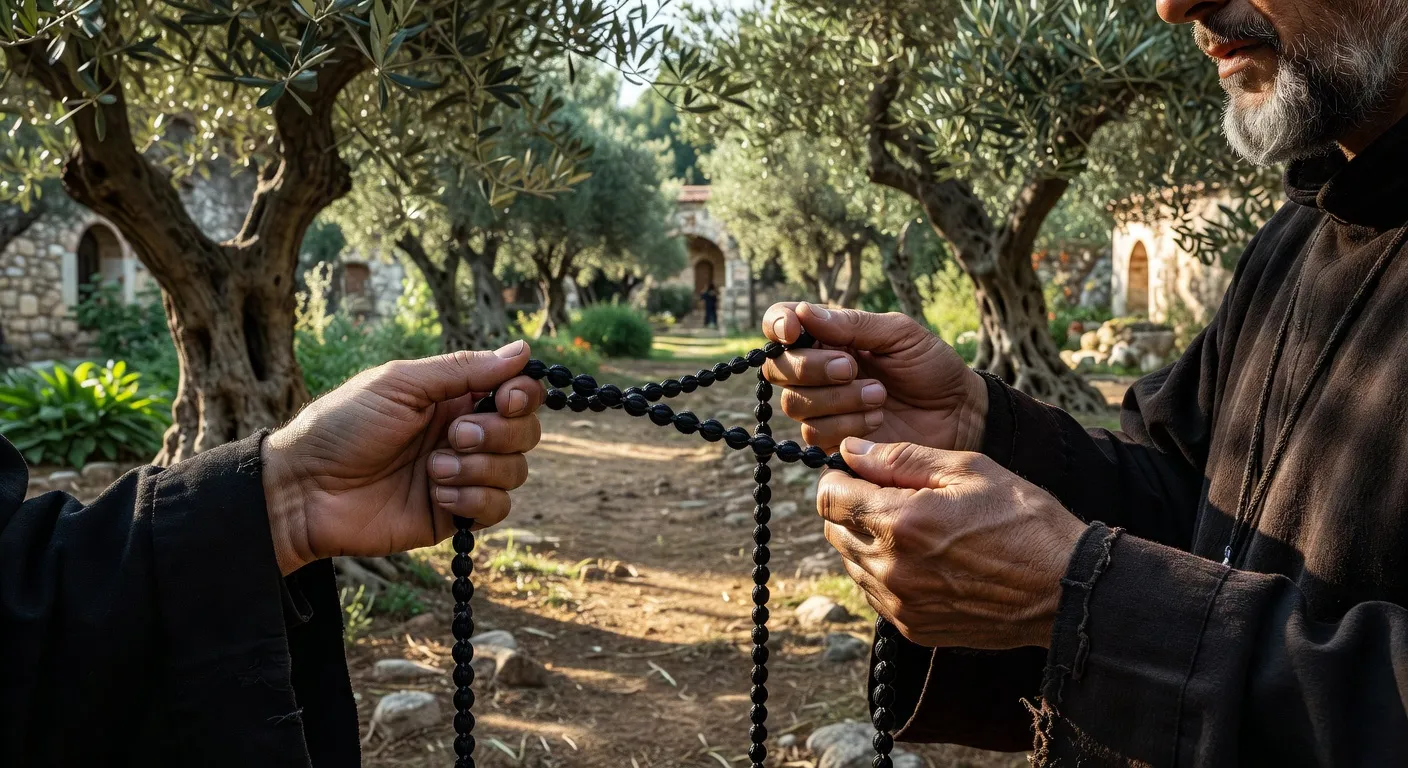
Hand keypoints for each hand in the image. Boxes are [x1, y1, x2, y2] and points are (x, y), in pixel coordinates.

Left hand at [262, 341, 544, 575]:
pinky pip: (496, 509)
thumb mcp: (400, 384)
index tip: (506, 399)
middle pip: (525, 433)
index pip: (517, 393)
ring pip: (515, 472)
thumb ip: (463, 370)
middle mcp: (465, 435)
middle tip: (454, 436)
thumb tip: (523, 350)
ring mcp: (462, 476)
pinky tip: (435, 493)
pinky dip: (472, 499)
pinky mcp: (455, 515)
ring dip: (480, 468)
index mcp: (454, 398)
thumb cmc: (342, 426)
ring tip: (433, 469)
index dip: (523, 395)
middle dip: (498, 434)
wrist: (306, 489)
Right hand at [761, 302, 987, 452]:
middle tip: (851, 368)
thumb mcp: (900, 334)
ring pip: (794, 403)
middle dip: (811, 367)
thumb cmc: (931, 367)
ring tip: (879, 395)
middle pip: (778, 368)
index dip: (776, 325)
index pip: (779, 324)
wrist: (959, 414)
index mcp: (829, 336)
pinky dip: (848, 423)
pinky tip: (878, 419)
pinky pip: (814, 434)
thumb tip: (804, 313)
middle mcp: (817, 371)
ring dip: (838, 398)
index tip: (793, 331)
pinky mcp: (833, 441)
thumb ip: (853, 325)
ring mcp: (822, 408)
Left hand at [817, 437, 1085, 648]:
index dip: (839, 478)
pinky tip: (922, 559)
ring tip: (913, 528)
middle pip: (834, 531)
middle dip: (851, 508)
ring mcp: (900, 604)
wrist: (1064, 588)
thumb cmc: (1023, 520)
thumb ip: (901, 459)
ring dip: (866, 541)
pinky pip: (874, 593)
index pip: (829, 499)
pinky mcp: (912, 628)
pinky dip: (884, 573)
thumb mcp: (969, 469)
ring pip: (851, 563)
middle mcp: (892, 570)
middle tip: (889, 496)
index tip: (860, 472)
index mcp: (902, 523)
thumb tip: (850, 449)